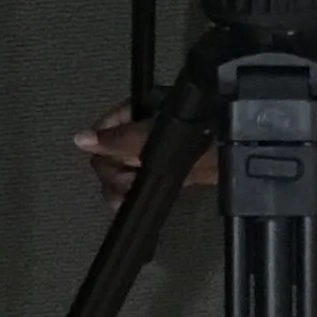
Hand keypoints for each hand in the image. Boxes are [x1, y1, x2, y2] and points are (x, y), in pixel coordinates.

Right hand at [73, 100, 215, 204]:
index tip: (116, 166)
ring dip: (117, 188)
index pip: (103, 130)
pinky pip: (132, 185)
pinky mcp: (159, 173)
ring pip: (117, 173)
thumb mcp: (155, 137)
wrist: (236, 152)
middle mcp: (139, 130)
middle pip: (106, 155)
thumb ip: (118, 140)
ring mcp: (149, 153)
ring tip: (129, 195)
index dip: (104, 150)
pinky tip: (126, 205)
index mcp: (137, 112)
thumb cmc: (201, 135)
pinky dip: (127, 196)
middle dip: (114, 173)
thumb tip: (81, 139)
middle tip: (131, 180)